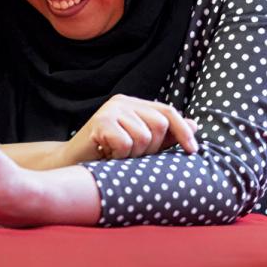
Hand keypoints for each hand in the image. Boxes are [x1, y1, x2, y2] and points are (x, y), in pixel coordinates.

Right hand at [65, 94, 198, 162]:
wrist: (71, 165)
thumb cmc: (108, 156)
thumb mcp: (141, 145)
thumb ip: (166, 135)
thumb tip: (195, 124)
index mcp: (134, 104)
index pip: (168, 112)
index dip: (183, 131)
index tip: (193, 151)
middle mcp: (122, 102)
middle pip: (159, 125)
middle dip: (152, 148)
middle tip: (133, 156)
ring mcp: (110, 110)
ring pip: (144, 137)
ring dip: (134, 155)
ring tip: (118, 157)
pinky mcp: (100, 122)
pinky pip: (126, 143)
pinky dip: (120, 156)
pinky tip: (107, 156)